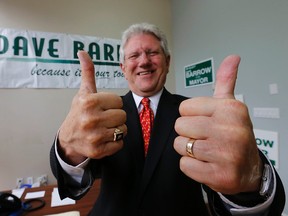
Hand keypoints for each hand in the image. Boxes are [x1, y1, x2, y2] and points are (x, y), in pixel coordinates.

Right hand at [58, 51, 126, 164]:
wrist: (68, 138)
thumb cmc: (79, 112)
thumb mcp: (83, 92)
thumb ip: (88, 73)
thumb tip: (83, 52)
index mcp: (89, 102)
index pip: (119, 101)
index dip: (112, 104)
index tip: (102, 107)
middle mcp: (90, 119)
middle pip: (123, 115)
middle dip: (116, 116)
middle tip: (104, 118)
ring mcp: (94, 136)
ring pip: (123, 130)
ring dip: (117, 129)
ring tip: (104, 128)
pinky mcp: (98, 151)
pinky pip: (120, 144)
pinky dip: (115, 142)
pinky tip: (104, 138)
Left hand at [174, 55, 262, 193]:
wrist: (249, 169)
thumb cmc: (234, 134)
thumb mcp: (230, 106)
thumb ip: (226, 81)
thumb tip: (232, 57)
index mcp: (230, 109)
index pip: (184, 108)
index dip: (190, 116)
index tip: (205, 122)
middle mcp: (230, 129)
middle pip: (180, 125)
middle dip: (188, 133)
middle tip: (205, 138)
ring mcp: (226, 154)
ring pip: (180, 145)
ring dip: (188, 150)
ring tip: (206, 151)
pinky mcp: (219, 175)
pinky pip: (185, 165)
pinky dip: (191, 166)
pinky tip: (207, 164)